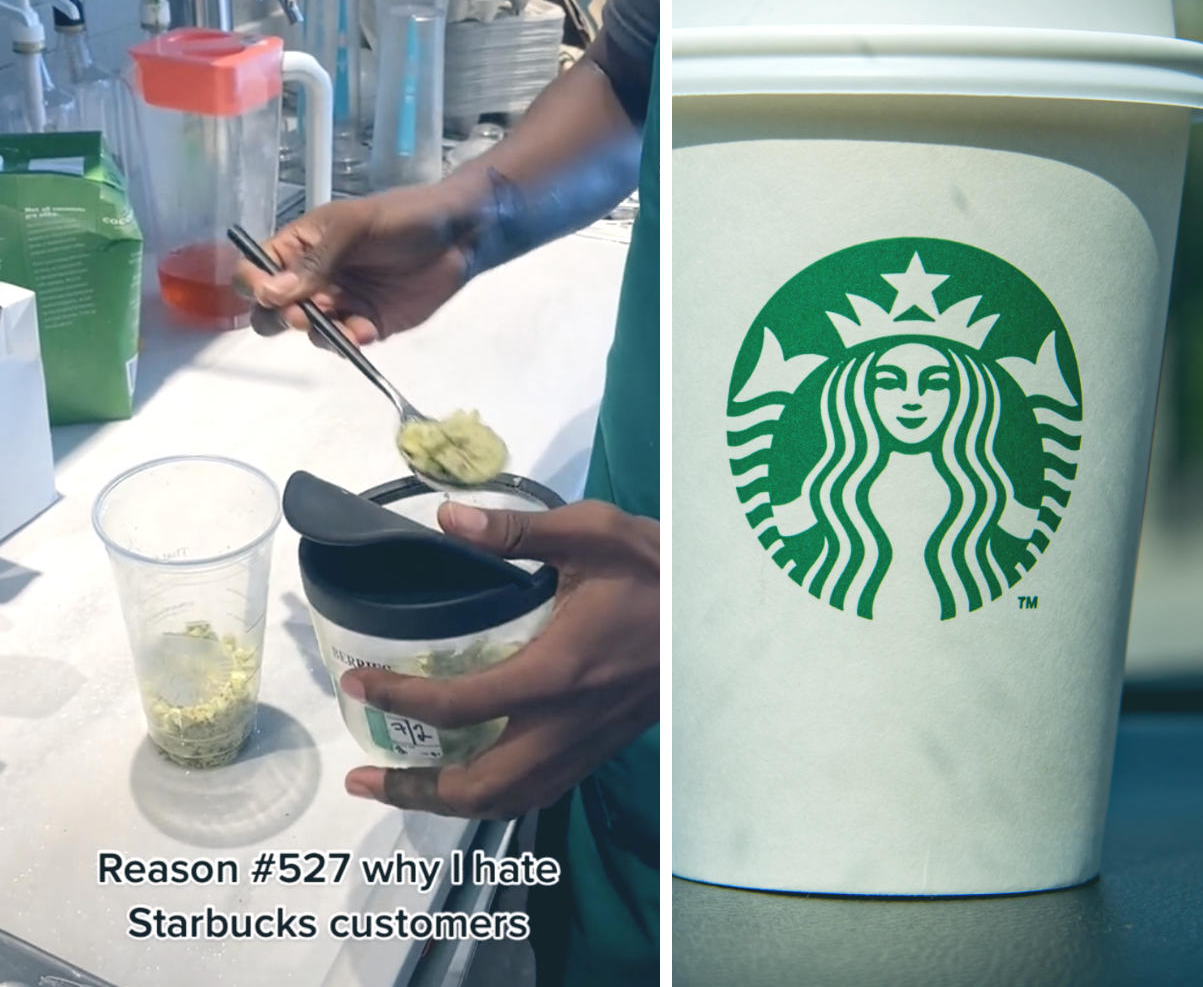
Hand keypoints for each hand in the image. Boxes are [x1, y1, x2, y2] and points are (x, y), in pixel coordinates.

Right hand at [237, 184, 478, 345]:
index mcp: (300, 247)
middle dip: (279, 317)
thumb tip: (273, 293)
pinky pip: (346, 342)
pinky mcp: (369, 323)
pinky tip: (363, 333)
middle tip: (302, 316)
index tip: (268, 294)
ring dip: (317, 333)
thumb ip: (315, 260)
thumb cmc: (402, 219)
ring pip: (309, 331)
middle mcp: (313, 279)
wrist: (458, 236)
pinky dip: (349, 342)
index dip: (254, 284)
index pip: (256, 270)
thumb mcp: (353, 227)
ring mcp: (341, 303)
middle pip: (274, 309)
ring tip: (340, 327)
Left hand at [339, 500, 658, 818]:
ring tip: (405, 790)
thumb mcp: (593, 534)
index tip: (357, 682)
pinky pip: (541, 790)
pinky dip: (496, 796)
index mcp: (558, 671)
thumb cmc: (660, 570)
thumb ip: (517, 531)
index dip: (398, 699)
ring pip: (512, 800)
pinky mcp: (602, 745)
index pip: (461, 705)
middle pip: (482, 785)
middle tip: (362, 777)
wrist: (725, 614)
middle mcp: (569, 721)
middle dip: (415, 789)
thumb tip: (445, 519)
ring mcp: (588, 742)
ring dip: (451, 803)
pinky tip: (474, 779)